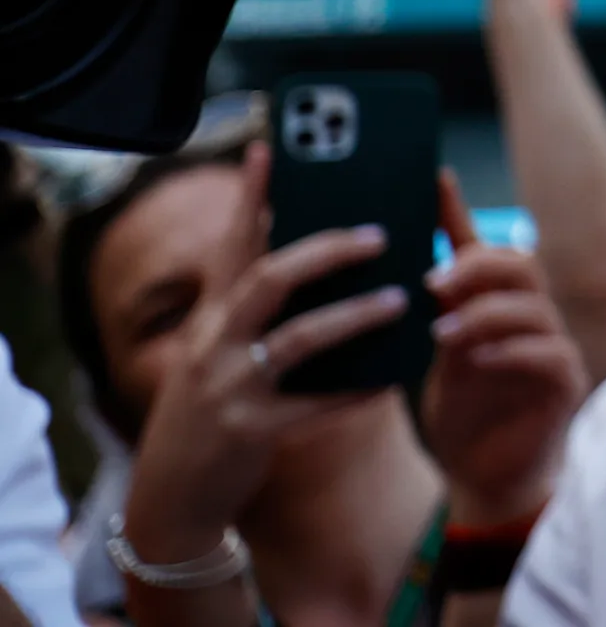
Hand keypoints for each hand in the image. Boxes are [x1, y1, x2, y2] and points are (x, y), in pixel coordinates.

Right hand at [119, 145, 406, 559]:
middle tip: (380, 232)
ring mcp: (229, 388)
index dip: (249, 196)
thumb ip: (256, 313)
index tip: (268, 147)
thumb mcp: (220, 353)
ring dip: (353, 315)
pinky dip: (354, 390)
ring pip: (297, 338)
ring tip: (400, 298)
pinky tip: (389, 379)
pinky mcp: (250, 432)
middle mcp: (214, 345)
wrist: (170, 495)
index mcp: (211, 319)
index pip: (232, 246)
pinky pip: (313, 406)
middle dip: (326, 250)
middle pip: (269, 278)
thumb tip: (318, 257)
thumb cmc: (211, 411)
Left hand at [418, 173, 585, 528]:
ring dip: (486, 312)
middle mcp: (530, 319)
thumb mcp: (437, 359)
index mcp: (494, 307)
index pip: (481, 249)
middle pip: (521, 265)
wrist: (486, 477)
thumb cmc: (462, 415)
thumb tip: (400, 272)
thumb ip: (434, 316)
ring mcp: (552, 349)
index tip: (434, 178)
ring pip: (534, 306)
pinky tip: (479, 359)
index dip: (458, 213)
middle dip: (478, 266)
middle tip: (434, 284)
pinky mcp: (565, 385)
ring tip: (445, 331)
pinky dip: (512, 351)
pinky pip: (548, 354)